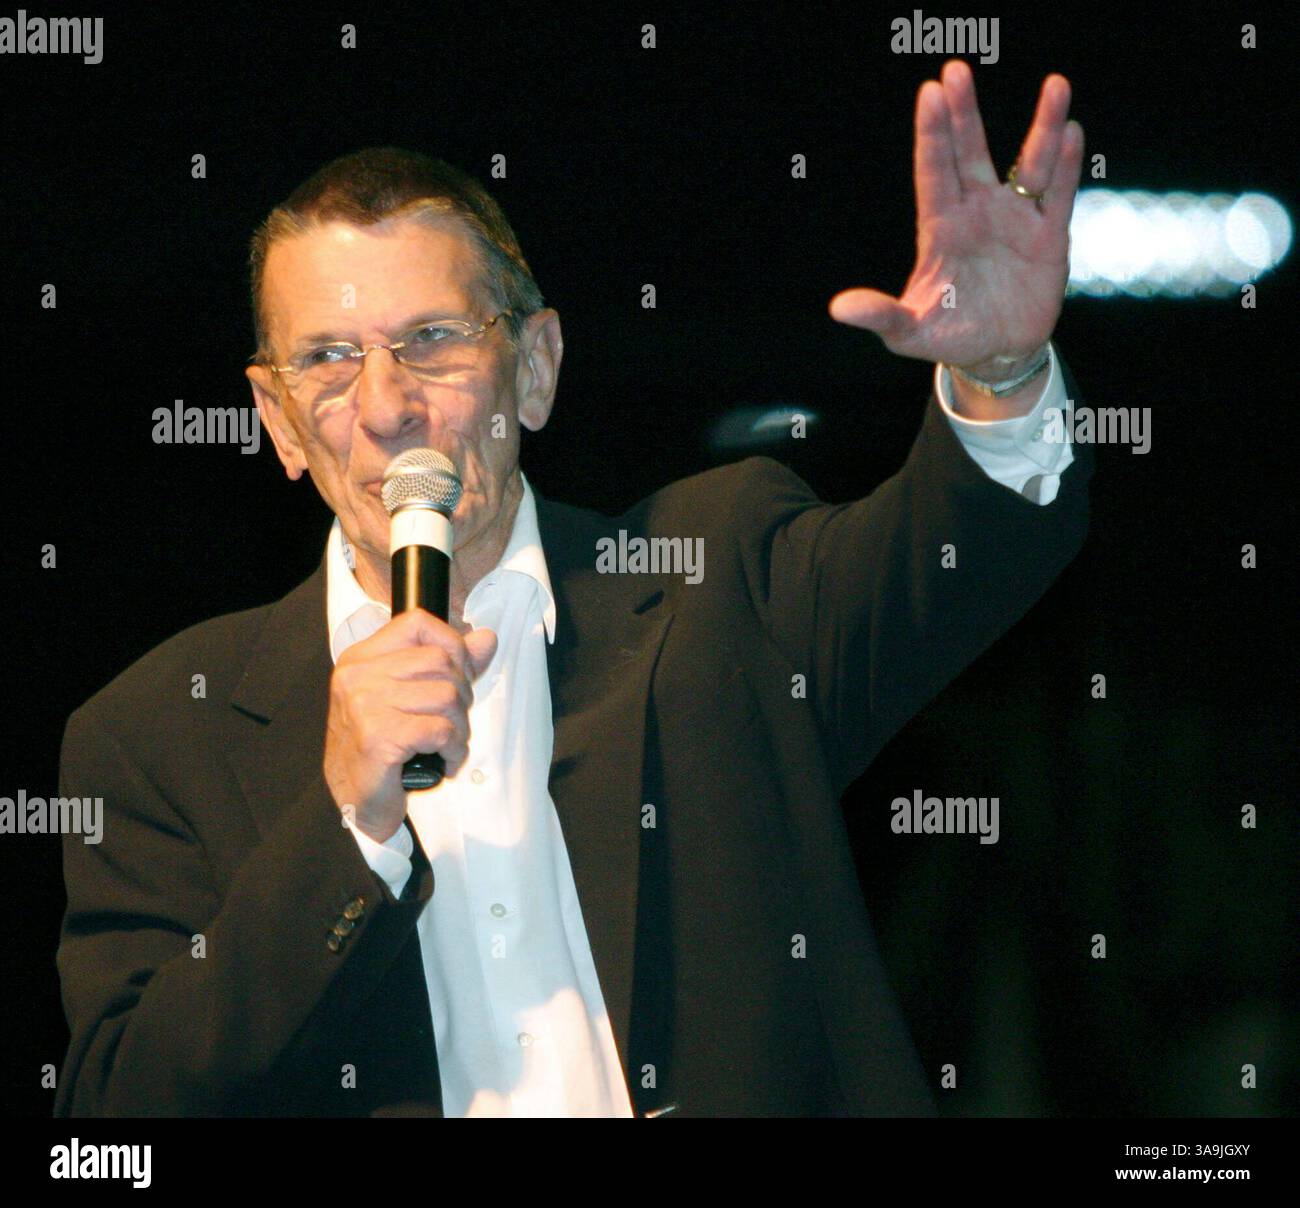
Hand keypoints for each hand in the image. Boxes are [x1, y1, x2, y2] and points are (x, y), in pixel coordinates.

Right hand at [323, 609, 497, 841]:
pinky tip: (443, 760)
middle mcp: (358, 676)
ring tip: (445, 744)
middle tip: (451, 722)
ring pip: (446, 695)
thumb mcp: (410, 698)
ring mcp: (364, 704)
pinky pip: (440, 729)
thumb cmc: (382, 749)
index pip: (417, 623)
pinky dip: (453, 749)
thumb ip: (448, 665)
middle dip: (461, 695)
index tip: (459, 675)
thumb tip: (486, 639)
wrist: (356, 801)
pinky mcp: (378, 736)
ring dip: (459, 727)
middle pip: (440, 661)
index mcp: (362, 659)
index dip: (452, 645)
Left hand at [829, 59, 1083, 373]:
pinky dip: (1067, 167)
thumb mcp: (909, 332)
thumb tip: (839, 310)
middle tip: (957, 71)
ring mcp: (1015, 220)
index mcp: (940, 229)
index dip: (933, 135)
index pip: (934, 172)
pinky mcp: (1048, 238)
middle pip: (970, 154)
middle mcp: (976, 213)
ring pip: (1029, 165)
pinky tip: (1071, 133)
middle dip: (965, 114)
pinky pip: (1059, 195)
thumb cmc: (947, 336)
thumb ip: (881, 315)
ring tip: (1055, 85)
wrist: (996, 355)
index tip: (930, 92)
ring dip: (1042, 127)